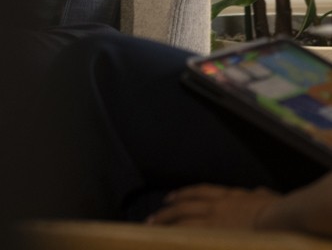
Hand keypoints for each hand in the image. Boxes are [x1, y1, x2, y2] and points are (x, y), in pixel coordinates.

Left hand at [148, 185, 282, 229]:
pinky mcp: (218, 235)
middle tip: (150, 219)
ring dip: (165, 224)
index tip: (169, 198)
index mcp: (230, 197)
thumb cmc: (282, 210)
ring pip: (183, 221)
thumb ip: (261, 196)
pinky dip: (179, 238)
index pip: (199, 193)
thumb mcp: (269, 198)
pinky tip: (167, 241)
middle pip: (184, 207)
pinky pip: (192, 236)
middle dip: (165, 213)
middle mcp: (218, 206)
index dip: (182, 195)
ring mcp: (217, 221)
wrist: (284, 217)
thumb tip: (260, 193)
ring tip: (150, 229)